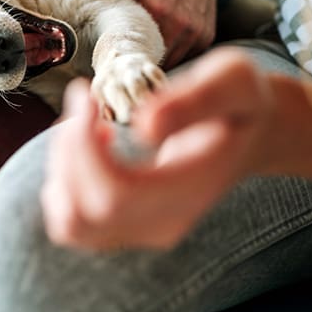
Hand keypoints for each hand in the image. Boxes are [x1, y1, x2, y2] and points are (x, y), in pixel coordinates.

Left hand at [41, 49, 273, 250]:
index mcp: (190, 192)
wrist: (249, 133)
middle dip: (68, 151)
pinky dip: (63, 185)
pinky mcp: (124, 227)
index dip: (83, 149)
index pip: (115, 196)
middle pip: (83, 213)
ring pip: (69, 223)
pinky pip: (70, 223)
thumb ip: (196, 99)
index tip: (85, 96)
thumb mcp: (233, 80)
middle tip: (85, 103)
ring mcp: (142, 232)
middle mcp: (163, 225)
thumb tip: (143, 129)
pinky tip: (89, 148)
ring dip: (61, 168)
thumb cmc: (239, 101)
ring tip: (86, 127)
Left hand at [124, 0, 229, 68]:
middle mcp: (179, 24)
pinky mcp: (206, 38)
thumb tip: (98, 29)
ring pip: (175, 62)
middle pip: (159, 60)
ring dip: (164, 62)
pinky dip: (179, 55)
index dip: (133, 59)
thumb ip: (119, 6)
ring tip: (151, 59)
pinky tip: (172, 45)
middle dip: (147, 64)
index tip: (125, 65)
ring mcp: (195, 33)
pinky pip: (188, 56)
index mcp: (158, 11)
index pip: (142, 49)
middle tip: (136, 67)